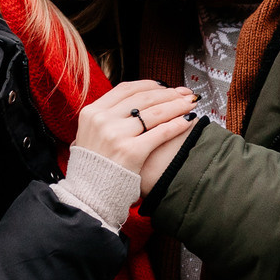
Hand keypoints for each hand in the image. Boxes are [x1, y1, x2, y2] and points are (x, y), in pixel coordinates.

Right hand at [75, 82, 198, 188]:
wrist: (89, 194)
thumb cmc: (93, 166)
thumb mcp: (90, 135)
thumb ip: (106, 117)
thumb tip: (132, 102)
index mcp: (92, 112)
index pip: (125, 89)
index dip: (148, 85)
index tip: (163, 86)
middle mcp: (102, 120)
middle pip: (143, 98)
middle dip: (168, 94)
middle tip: (184, 93)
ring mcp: (116, 135)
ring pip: (155, 113)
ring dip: (177, 105)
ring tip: (190, 104)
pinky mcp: (131, 152)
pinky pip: (160, 132)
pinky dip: (177, 124)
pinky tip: (187, 121)